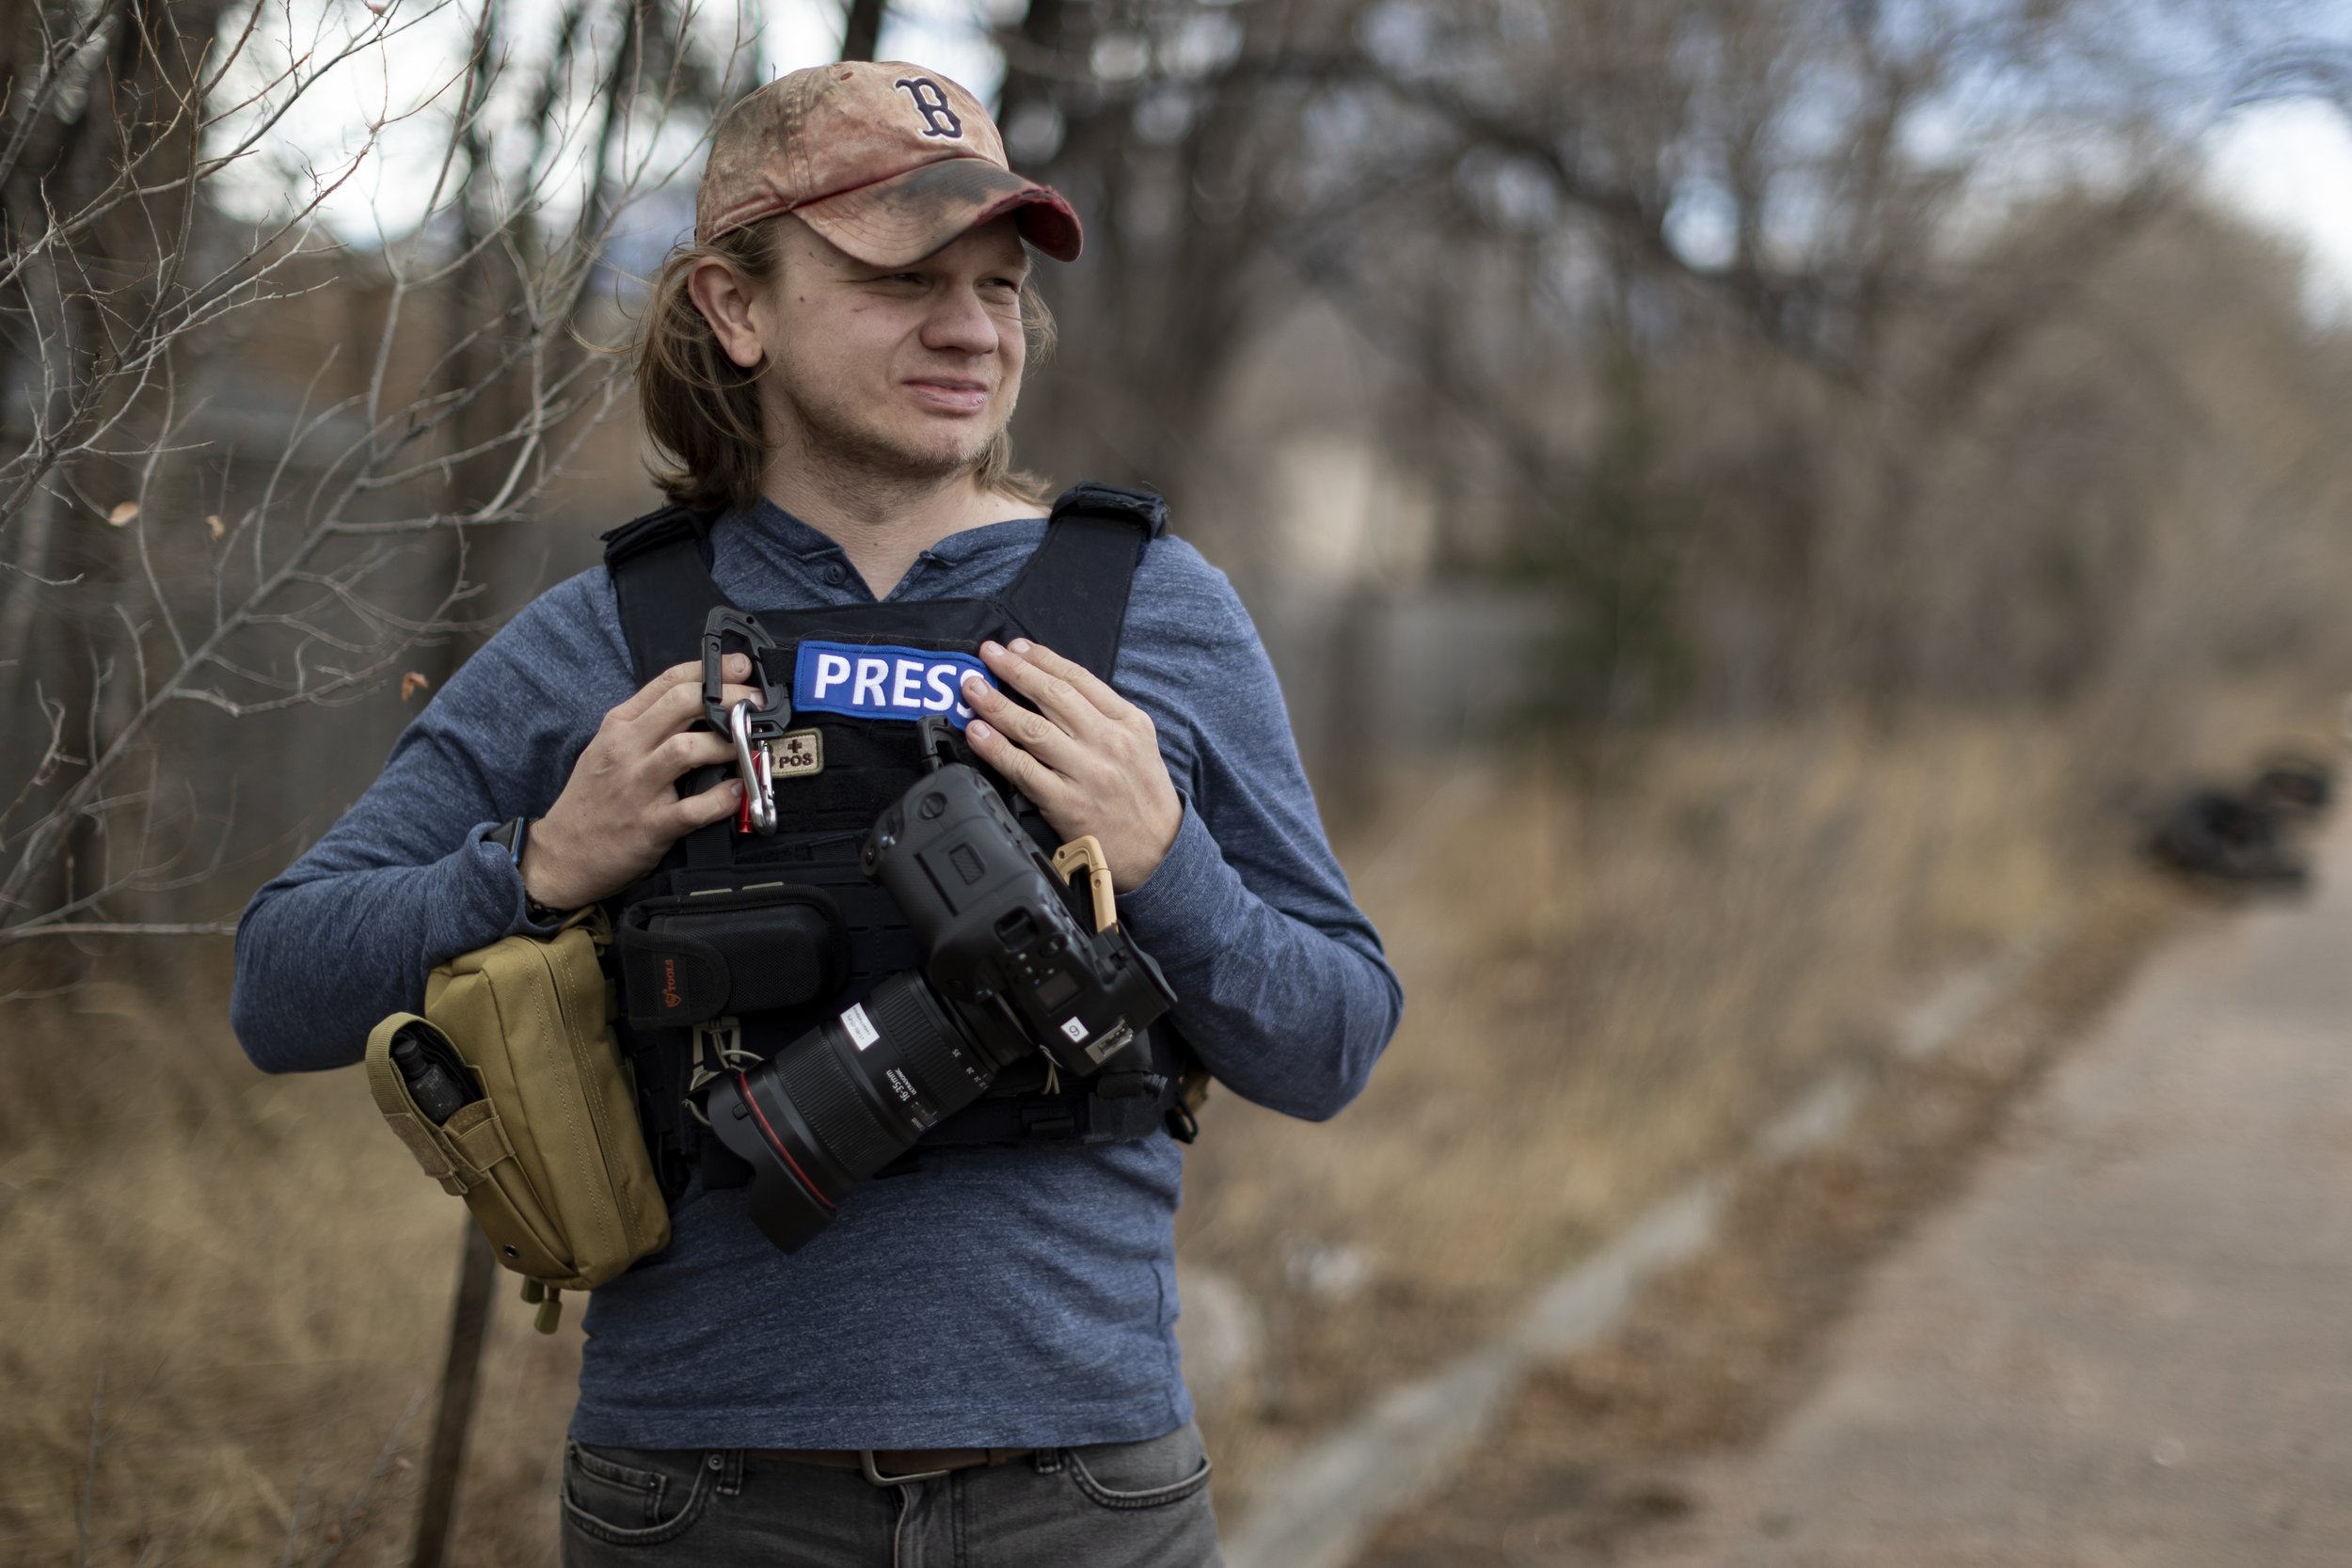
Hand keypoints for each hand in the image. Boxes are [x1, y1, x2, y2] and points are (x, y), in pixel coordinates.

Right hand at [521, 654, 760, 908]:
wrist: (562, 855)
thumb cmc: (592, 800)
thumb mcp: (606, 748)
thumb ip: (647, 725)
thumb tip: (701, 704)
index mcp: (619, 725)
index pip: (668, 681)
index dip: (711, 669)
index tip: (740, 667)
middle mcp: (627, 749)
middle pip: (682, 704)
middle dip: (728, 699)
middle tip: (755, 704)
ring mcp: (638, 787)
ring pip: (689, 749)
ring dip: (729, 744)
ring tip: (750, 745)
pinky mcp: (651, 825)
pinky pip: (696, 807)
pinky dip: (724, 798)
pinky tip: (739, 790)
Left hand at [961, 638, 1181, 890]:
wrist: (1160, 851)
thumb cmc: (1143, 797)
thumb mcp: (1140, 746)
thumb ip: (1105, 718)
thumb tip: (1055, 691)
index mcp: (1129, 723)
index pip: (1079, 679)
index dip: (1043, 659)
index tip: (1017, 647)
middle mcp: (1108, 742)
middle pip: (1052, 696)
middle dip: (1015, 670)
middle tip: (988, 653)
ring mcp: (1087, 773)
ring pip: (1032, 728)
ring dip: (995, 703)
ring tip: (972, 687)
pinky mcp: (1067, 803)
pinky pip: (1023, 769)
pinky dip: (996, 748)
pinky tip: (978, 732)